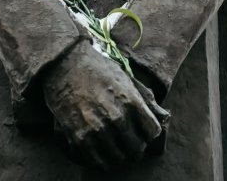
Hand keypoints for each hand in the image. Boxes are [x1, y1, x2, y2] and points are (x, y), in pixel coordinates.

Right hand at [42, 41, 162, 169]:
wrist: (65, 64)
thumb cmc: (97, 68)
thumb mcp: (124, 78)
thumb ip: (142, 99)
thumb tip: (162, 115)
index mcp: (131, 101)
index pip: (152, 131)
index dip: (148, 132)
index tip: (142, 131)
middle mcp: (116, 117)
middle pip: (136, 148)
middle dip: (135, 147)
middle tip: (129, 142)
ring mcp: (98, 130)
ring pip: (118, 159)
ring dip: (119, 155)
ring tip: (115, 148)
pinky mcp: (80, 138)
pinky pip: (98, 161)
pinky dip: (102, 160)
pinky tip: (102, 150)